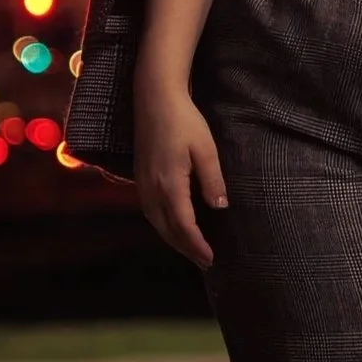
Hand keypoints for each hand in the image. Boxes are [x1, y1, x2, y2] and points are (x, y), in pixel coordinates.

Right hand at [135, 75, 227, 266]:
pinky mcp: (140, 178)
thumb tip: (221, 208)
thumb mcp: (205, 149)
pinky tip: (172, 227)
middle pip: (167, 230)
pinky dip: (163, 226)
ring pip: (156, 223)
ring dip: (173, 240)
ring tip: (191, 250)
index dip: (196, 245)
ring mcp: (142, 184)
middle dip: (186, 249)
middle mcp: (151, 189)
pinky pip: (150, 212)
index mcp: (169, 184)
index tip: (210, 259)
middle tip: (205, 262)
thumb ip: (212, 180)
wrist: (154, 98)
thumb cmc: (184, 120)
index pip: (183, 225)